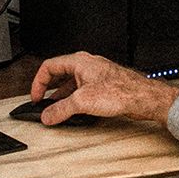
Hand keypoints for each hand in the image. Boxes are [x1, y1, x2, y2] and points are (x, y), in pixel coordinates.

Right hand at [28, 52, 178, 124]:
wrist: (142, 97)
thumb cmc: (121, 91)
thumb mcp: (82, 102)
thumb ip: (61, 109)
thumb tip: (48, 115)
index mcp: (79, 62)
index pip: (49, 67)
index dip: (38, 82)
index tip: (36, 97)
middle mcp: (87, 66)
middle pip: (60, 75)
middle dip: (49, 90)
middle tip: (43, 103)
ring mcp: (96, 75)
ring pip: (72, 84)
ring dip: (62, 97)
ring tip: (57, 110)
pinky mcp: (104, 86)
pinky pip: (82, 91)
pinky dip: (75, 100)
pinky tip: (75, 111)